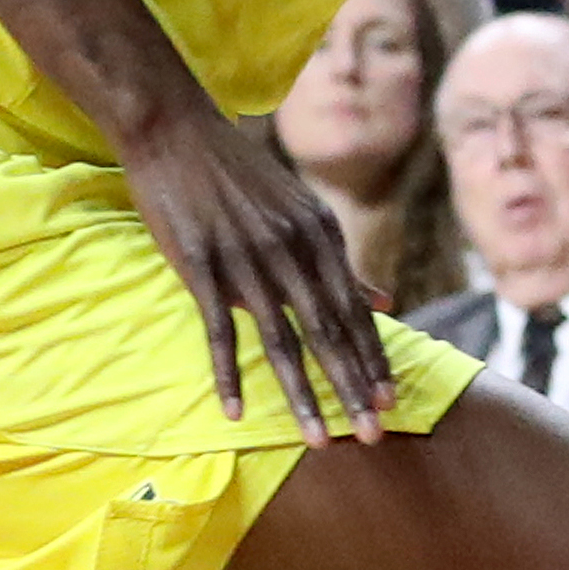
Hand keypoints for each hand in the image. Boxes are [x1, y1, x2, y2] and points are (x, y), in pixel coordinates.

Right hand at [116, 99, 401, 440]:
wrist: (175, 130)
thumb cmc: (241, 174)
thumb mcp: (303, 211)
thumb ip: (343, 262)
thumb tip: (386, 301)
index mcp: (320, 235)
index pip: (354, 311)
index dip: (374, 359)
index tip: (392, 403)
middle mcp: (292, 248)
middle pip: (328, 332)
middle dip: (353, 388)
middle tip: (374, 436)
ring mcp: (246, 257)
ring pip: (281, 341)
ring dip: (302, 395)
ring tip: (318, 440)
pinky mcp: (199, 264)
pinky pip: (219, 331)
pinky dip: (228, 374)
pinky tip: (234, 414)